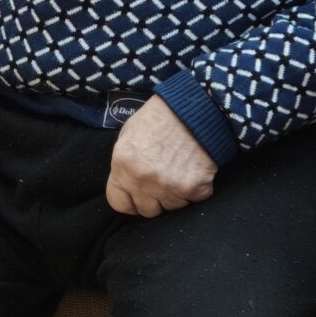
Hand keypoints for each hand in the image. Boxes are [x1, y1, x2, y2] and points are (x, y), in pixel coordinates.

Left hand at [107, 95, 217, 217]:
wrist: (197, 106)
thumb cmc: (162, 115)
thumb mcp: (130, 133)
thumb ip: (124, 163)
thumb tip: (126, 181)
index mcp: (123, 165)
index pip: (118, 202)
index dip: (129, 200)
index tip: (137, 196)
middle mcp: (144, 180)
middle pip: (147, 210)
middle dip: (154, 198)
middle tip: (163, 180)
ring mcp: (170, 186)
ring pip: (172, 207)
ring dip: (176, 194)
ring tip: (180, 170)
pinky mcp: (195, 188)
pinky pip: (194, 199)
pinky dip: (196, 188)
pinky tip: (195, 169)